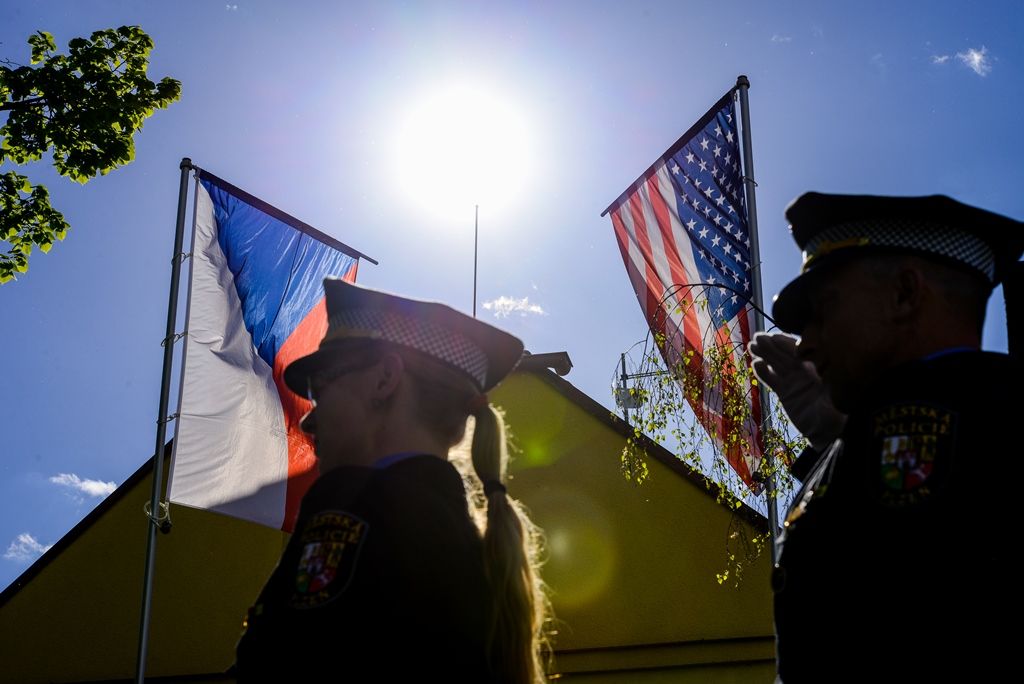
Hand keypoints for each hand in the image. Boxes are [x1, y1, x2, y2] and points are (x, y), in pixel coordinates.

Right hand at [748, 332, 845, 449]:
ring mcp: (794, 381)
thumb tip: (817, 373)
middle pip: (786, 355)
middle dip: (772, 345)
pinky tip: (755, 364)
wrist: (826, 434)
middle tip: (758, 337)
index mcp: (819, 369)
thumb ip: (826, 389)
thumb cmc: (835, 418)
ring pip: (777, 364)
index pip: (801, 353)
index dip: (787, 345)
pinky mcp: (784, 391)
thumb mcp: (834, 404)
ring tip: (752, 345)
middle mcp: (805, 372)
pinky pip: (771, 379)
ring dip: (765, 354)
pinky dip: (763, 372)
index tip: (775, 339)